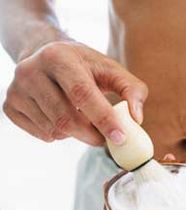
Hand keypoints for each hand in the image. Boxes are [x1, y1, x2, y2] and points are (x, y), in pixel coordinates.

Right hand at [3, 41, 147, 144]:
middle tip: (105, 139)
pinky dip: (59, 135)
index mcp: (60, 58)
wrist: (47, 57)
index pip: (83, 94)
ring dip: (75, 134)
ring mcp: (17, 90)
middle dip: (91, 136)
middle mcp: (32, 71)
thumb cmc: (85, 67)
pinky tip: (62, 118)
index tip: (120, 139)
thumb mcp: (111, 70)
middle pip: (66, 119)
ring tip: (81, 119)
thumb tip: (137, 119)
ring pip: (54, 130)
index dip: (103, 119)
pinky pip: (42, 134)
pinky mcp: (10, 106)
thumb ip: (132, 90)